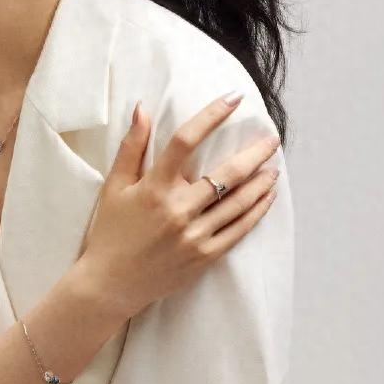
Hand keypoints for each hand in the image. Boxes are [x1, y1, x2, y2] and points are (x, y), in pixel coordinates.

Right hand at [80, 92, 280, 319]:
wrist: (109, 285)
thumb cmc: (109, 233)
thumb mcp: (114, 187)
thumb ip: (131, 147)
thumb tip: (143, 109)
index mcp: (153, 188)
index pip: (186, 141)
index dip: (212, 115)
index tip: (233, 99)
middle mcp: (177, 210)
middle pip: (226, 173)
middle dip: (254, 152)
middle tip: (272, 138)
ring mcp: (193, 236)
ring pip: (238, 203)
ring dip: (261, 182)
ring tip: (274, 166)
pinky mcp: (203, 257)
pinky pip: (238, 231)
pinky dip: (256, 212)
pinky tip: (266, 197)